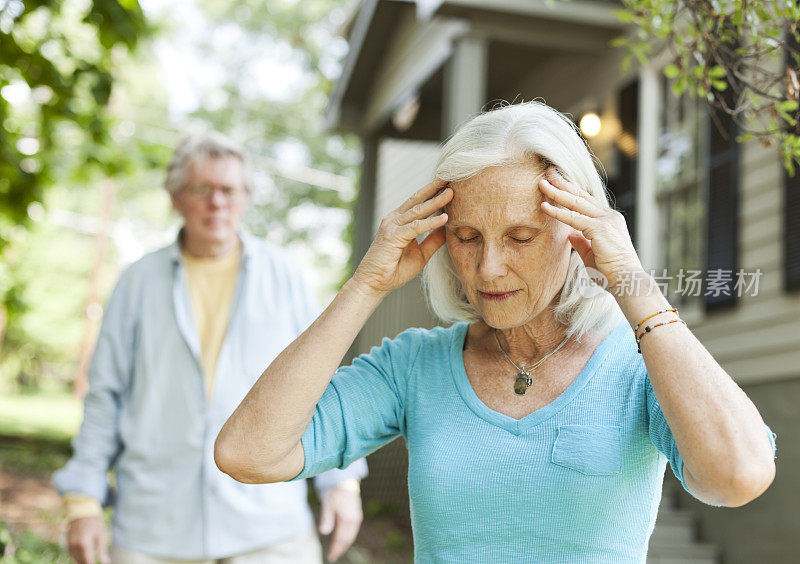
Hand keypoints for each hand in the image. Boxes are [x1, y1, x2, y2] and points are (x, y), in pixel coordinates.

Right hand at [67, 516, 109, 563]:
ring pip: (75, 559)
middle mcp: (74, 546)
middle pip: (81, 561)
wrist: (83, 511)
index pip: (87, 562)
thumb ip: (102, 551)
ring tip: (91, 558)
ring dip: (83, 560)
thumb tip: (105, 562)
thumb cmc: (95, 523)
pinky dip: (78, 556)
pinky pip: (72, 554)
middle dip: (88, 562)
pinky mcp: (67, 543)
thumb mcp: (101, 535)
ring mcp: (69, 544)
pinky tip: (85, 554)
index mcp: (84, 544)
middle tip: (95, 560)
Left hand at [318, 485, 363, 561]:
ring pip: (351, 536)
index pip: (342, 539)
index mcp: (348, 519)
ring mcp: (357, 518)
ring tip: (336, 551)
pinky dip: (347, 538)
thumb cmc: (335, 493)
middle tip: (332, 557)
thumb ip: (327, 519)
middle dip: (340, 549)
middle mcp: (355, 520)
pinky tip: (342, 540)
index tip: (331, 557)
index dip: (336, 549)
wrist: (346, 482)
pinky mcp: (357, 516)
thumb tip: (324, 532)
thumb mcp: (328, 505)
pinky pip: (353, 531)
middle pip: (348, 539)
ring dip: (344, 544)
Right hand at [351, 179, 451, 296]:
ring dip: (436, 201)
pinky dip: (430, 222)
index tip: (450, 184)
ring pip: (418, 210)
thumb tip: (448, 228)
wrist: (374, 284)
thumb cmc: (394, 270)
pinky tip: (444, 218)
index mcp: (400, 221)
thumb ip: (433, 240)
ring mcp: (392, 226)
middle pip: (418, 199)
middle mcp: (394, 219)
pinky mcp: (393, 236)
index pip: (419, 203)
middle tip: (451, 176)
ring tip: (451, 192)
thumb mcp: (421, 253)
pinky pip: (415, 226)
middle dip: (435, 188)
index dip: (434, 193)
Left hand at [538, 168, 644, 291]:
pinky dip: (557, 212)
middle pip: (581, 195)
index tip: (556, 182)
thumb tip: (569, 234)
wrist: (627, 281)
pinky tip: (544, 206)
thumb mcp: (592, 255)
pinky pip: (574, 218)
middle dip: (563, 183)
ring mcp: (606, 220)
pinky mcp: (601, 228)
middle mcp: (609, 216)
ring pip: (576, 202)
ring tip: (541, 183)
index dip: (570, 191)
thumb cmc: (611, 273)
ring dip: (557, 192)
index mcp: (608, 220)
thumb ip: (581, 243)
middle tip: (548, 172)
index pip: (586, 201)